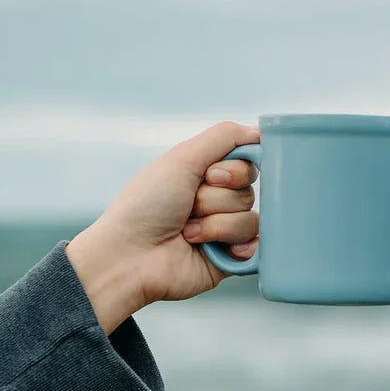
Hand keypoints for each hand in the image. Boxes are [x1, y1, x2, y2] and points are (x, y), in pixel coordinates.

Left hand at [65, 122, 260, 333]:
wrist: (129, 256)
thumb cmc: (145, 206)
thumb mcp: (182, 158)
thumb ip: (224, 137)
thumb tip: (260, 131)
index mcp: (204, 176)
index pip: (246, 163)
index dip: (234, 169)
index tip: (210, 176)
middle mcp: (216, 201)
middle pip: (248, 190)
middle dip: (217, 198)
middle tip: (189, 206)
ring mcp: (224, 231)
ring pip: (250, 219)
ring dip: (215, 225)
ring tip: (187, 233)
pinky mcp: (229, 259)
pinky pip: (254, 246)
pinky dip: (234, 246)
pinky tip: (211, 250)